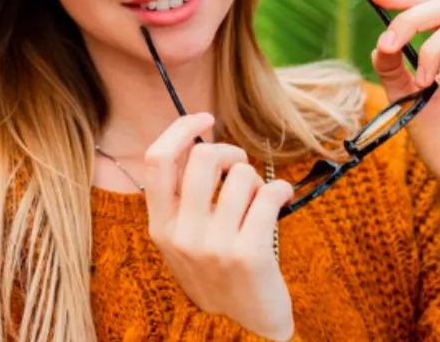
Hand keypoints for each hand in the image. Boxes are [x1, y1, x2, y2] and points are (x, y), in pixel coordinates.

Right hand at [144, 113, 295, 340]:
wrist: (244, 329)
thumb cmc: (220, 273)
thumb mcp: (185, 241)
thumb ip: (183, 199)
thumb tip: (201, 141)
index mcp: (161, 226)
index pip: (157, 159)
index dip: (181, 129)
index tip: (205, 119)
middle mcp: (182, 235)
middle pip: (203, 158)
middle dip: (231, 153)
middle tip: (241, 168)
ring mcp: (215, 246)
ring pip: (242, 176)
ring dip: (257, 181)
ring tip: (260, 200)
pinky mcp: (250, 254)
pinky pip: (270, 194)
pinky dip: (281, 189)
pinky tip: (282, 199)